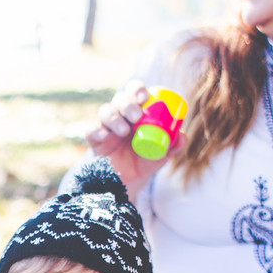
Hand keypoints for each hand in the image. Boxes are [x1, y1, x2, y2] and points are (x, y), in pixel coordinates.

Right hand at [85, 80, 175, 197]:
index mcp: (137, 112)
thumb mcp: (162, 154)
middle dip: (127, 103)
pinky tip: (104, 136)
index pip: (134, 92)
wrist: (129, 183)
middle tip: (136, 116)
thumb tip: (182, 137)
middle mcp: (120, 116)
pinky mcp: (95, 141)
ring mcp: (106, 127)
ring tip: (124, 131)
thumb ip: (173, 145)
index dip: (137, 89)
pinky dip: (95, 131)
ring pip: (105, 111)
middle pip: (119, 98)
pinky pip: (90, 130)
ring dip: (114, 117)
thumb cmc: (145, 162)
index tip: (144, 97)